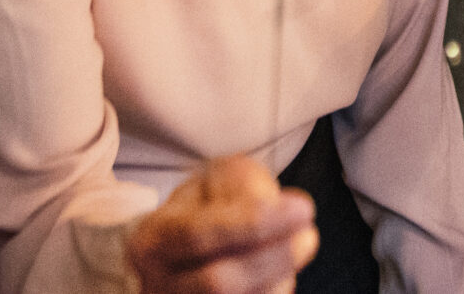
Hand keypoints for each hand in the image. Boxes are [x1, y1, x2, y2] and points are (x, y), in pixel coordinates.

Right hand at [127, 155, 316, 293]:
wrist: (172, 257)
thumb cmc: (200, 211)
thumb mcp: (212, 180)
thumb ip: (242, 185)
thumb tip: (281, 211)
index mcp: (154, 240)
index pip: (200, 234)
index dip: (255, 223)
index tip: (304, 208)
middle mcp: (159, 285)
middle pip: (218, 283)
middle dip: (274, 258)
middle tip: (309, 236)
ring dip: (278, 280)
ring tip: (298, 250)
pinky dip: (274, 293)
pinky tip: (284, 277)